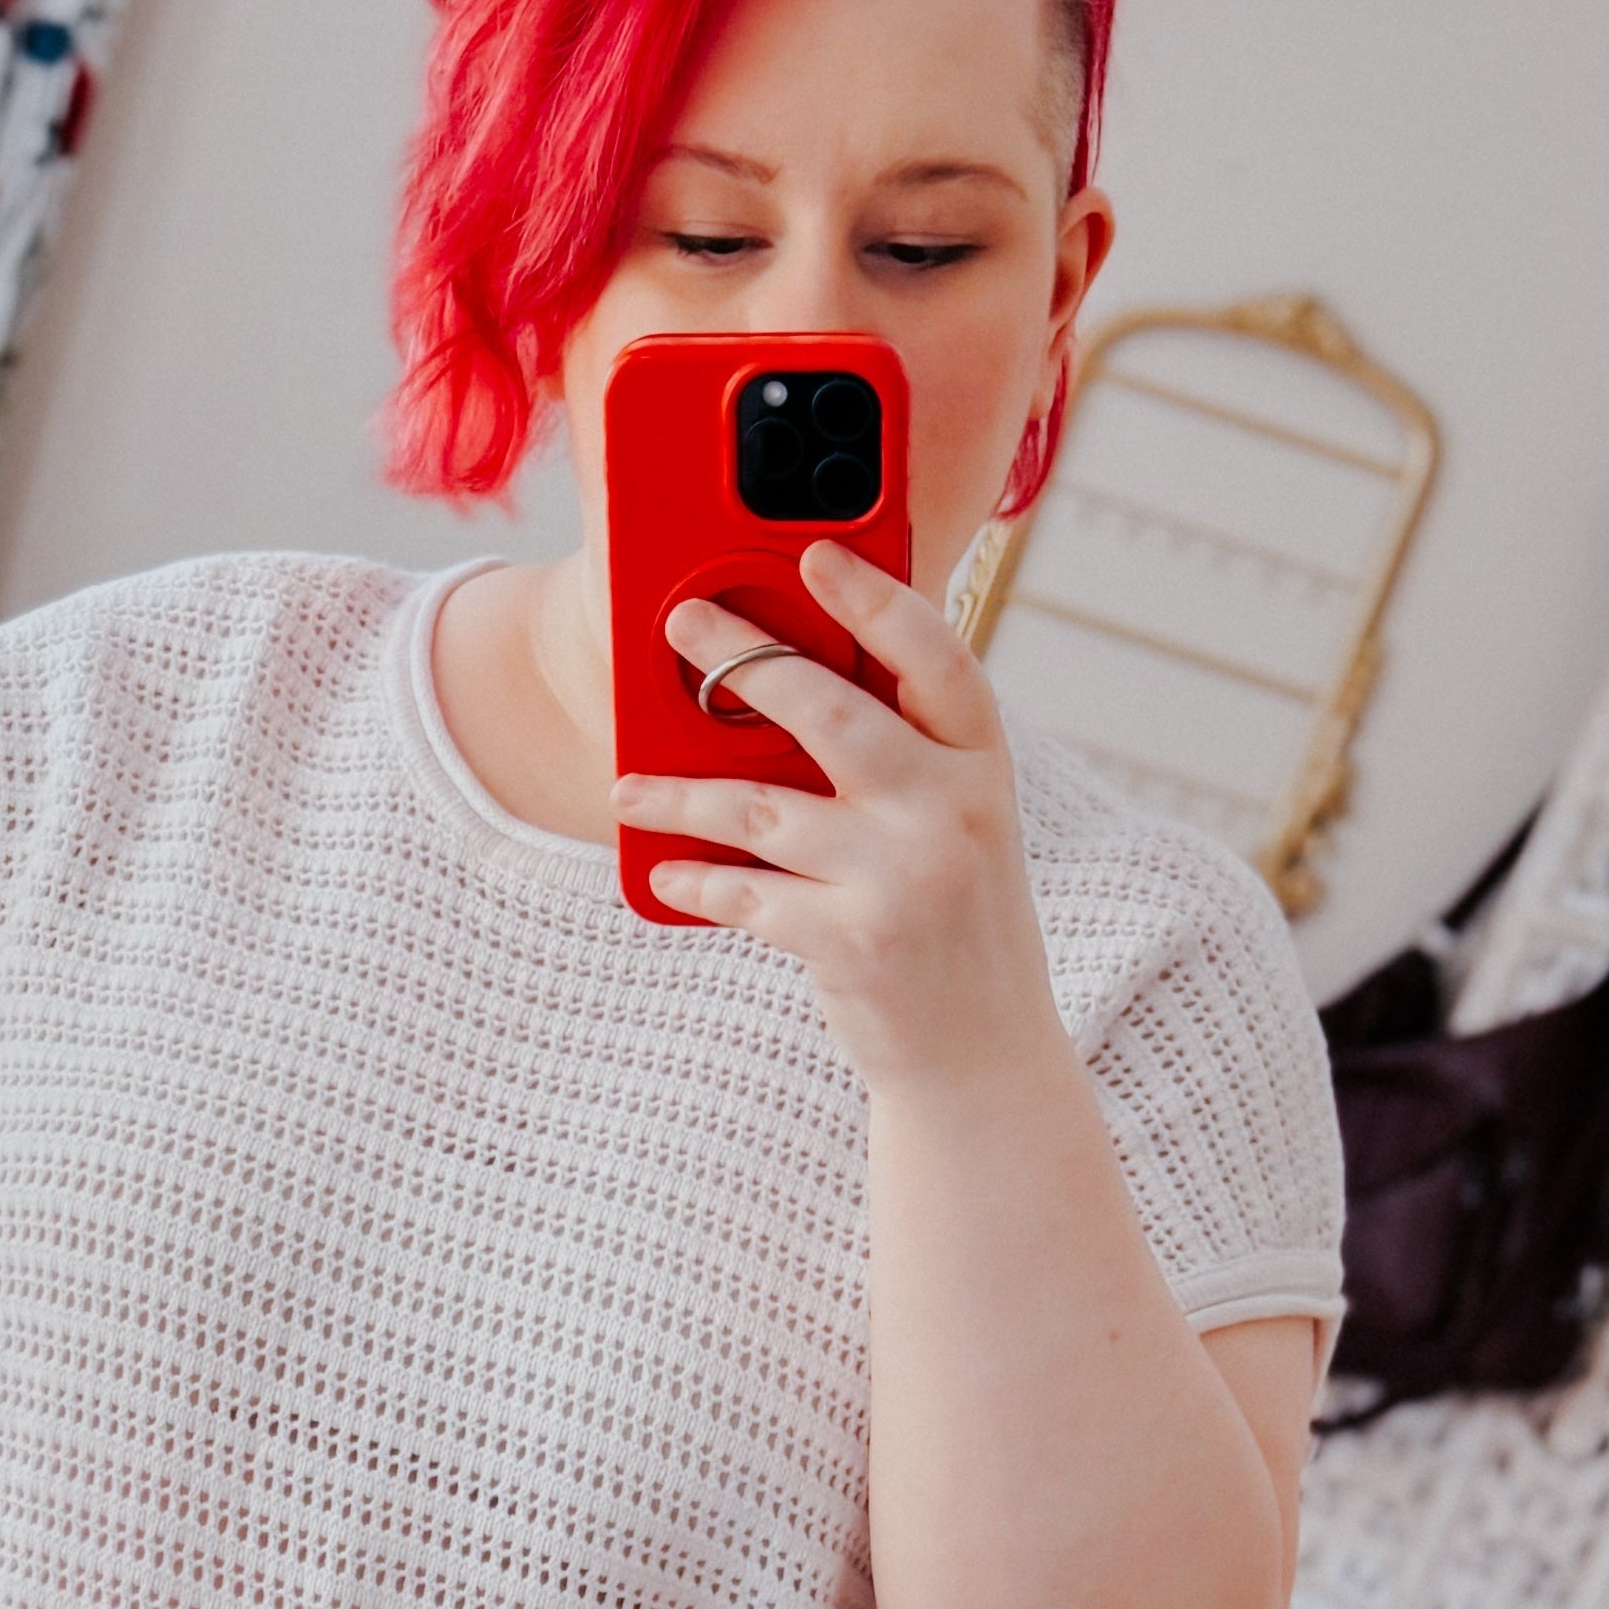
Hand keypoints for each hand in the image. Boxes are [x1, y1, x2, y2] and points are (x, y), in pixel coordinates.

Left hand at [614, 542, 1066, 1098]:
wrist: (982, 1055)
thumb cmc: (951, 921)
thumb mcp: (956, 825)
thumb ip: (898, 760)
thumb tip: (781, 689)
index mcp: (983, 764)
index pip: (935, 655)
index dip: (874, 598)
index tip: (814, 553)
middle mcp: (952, 810)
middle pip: (830, 710)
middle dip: (745, 659)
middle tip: (682, 624)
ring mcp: (904, 877)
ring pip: (763, 807)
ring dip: (681, 792)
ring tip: (626, 786)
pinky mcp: (855, 944)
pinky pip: (747, 895)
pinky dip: (697, 882)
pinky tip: (664, 875)